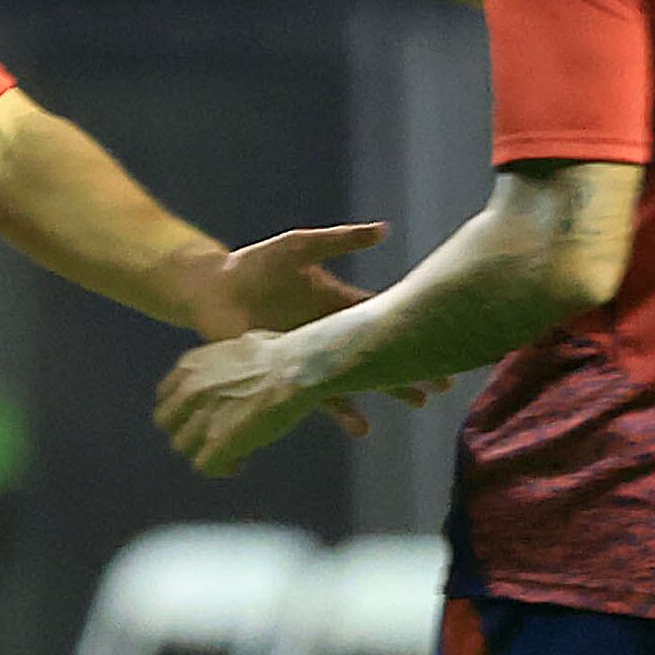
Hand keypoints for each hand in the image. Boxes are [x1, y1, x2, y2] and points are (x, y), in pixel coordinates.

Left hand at [155, 330, 324, 477]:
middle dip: (190, 433)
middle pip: (169, 426)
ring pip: (183, 447)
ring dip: (205, 451)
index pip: (164, 398)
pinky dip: (220, 467)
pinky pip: (204, 466)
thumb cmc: (281, 354)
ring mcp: (202, 416)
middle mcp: (189, 391)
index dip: (184, 412)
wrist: (297, 367)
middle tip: (216, 438)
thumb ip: (220, 364)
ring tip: (233, 451)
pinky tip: (240, 460)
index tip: (203, 418)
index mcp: (190, 367)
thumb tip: (232, 366)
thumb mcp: (235, 347)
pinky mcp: (220, 440)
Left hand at [228, 221, 436, 427]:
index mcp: (337, 303)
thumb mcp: (299, 247)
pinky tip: (360, 424)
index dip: (410, 327)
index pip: (382, 316)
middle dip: (408, 366)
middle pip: (376, 353)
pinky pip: (315, 395)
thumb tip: (385, 230)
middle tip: (441, 384)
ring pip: (354, 378)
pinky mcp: (285, 372)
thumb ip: (339, 241)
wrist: (212, 289)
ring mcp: (309, 355)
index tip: (443, 338)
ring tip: (414, 402)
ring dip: (384, 390)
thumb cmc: (254, 265)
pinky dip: (338, 409)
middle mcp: (329, 333)